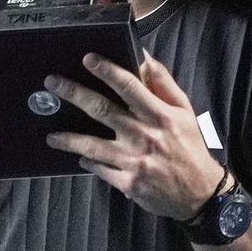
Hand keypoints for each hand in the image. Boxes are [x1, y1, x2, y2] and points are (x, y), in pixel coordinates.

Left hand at [43, 51, 223, 219]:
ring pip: (92, 144)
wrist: (200, 192)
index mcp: (160, 115)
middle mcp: (144, 135)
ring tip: (52, 135)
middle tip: (53, 82)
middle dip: (74, 93)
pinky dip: (88, 162)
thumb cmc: (190, 147)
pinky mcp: (128, 182)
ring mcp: (134, 160)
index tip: (88, 59)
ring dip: (68, 138)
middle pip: (102, 109)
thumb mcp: (184, 111)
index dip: (108, 70)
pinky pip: (100, 169)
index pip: (130, 86)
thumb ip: (164, 84)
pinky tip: (80, 156)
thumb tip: (144, 58)